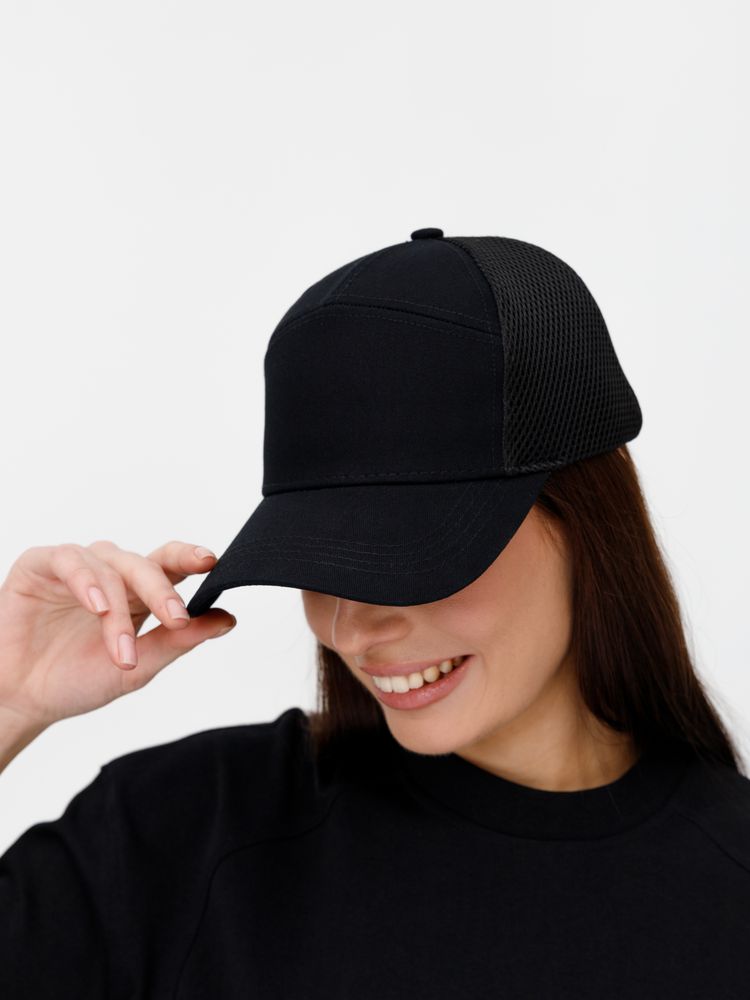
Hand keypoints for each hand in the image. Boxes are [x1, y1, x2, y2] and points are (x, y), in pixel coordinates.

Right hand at [0, 540, 234, 733]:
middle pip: (145, 564)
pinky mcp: (39, 566)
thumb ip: (178, 641)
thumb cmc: (75, 681)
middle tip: (176, 619)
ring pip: (109, 567)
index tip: (213, 564)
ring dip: (119, 609)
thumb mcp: (136, 669)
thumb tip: (227, 620)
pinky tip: (96, 604)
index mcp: (137, 593)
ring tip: (121, 648)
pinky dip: (85, 580)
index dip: (191, 558)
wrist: (21, 701)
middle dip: (163, 592)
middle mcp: (110, 574)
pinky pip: (68, 560)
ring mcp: (76, 568)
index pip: (169, 565)